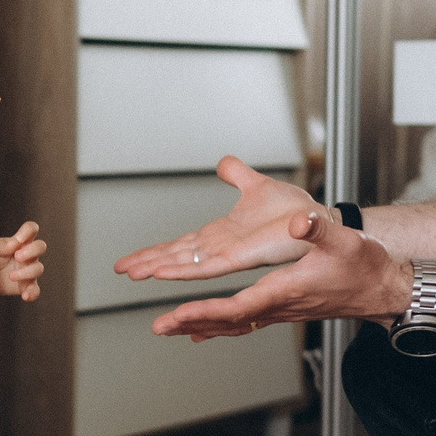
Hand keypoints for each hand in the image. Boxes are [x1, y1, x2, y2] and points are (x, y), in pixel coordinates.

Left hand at [0, 221, 46, 300]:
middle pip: (41, 247)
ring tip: (10, 276)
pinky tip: (25, 295)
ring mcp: (29, 270)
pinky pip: (35, 290)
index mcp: (20, 241)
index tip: (19, 239)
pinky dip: (32, 293)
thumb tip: (16, 244)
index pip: (32, 229)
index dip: (29, 231)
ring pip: (38, 268)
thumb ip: (4, 245)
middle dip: (31, 251)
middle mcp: (28, 254)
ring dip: (26, 272)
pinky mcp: (26, 286)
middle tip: (17, 256)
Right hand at [114, 157, 324, 281]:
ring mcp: (228, 254)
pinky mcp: (240, 257)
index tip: (131, 260)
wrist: (315, 218)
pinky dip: (183, 270)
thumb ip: (237, 175)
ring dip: (157, 267)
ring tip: (133, 273)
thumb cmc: (293, 209)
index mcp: (220, 233)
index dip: (154, 251)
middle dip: (146, 262)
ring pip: (184, 263)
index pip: (180, 244)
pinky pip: (206, 266)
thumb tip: (223, 162)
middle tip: (120, 269)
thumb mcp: (256, 185)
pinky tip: (162, 273)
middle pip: (175, 256)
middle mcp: (219, 246)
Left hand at [149, 212, 408, 339]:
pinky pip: (243, 322)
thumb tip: (298, 221)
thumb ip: (320, 229)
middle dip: (193, 323)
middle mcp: (278, 306)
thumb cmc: (365, 267)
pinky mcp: (281, 308)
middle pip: (228, 322)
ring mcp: (278, 310)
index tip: (181, 312)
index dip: (209, 311)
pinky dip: (219, 326)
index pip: (240, 307)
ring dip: (200, 327)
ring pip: (233, 325)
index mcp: (286, 291)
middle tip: (159, 326)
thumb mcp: (345, 241)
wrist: (382, 290)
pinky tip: (200, 331)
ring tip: (168, 328)